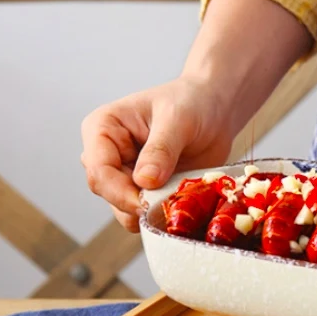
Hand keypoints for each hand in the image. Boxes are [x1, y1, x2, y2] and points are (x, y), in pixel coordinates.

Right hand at [80, 0, 313, 231]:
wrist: (220, 105)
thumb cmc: (197, 100)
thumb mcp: (180, 118)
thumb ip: (162, 148)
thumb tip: (143, 181)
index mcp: (102, 129)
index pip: (95, 169)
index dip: (117, 190)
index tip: (146, 200)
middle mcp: (109, 153)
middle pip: (107, 194)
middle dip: (134, 205)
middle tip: (169, 207)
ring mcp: (128, 174)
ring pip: (126, 210)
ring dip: (152, 214)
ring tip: (184, 200)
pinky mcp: (149, 189)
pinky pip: (149, 213)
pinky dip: (166, 215)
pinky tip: (186, 206)